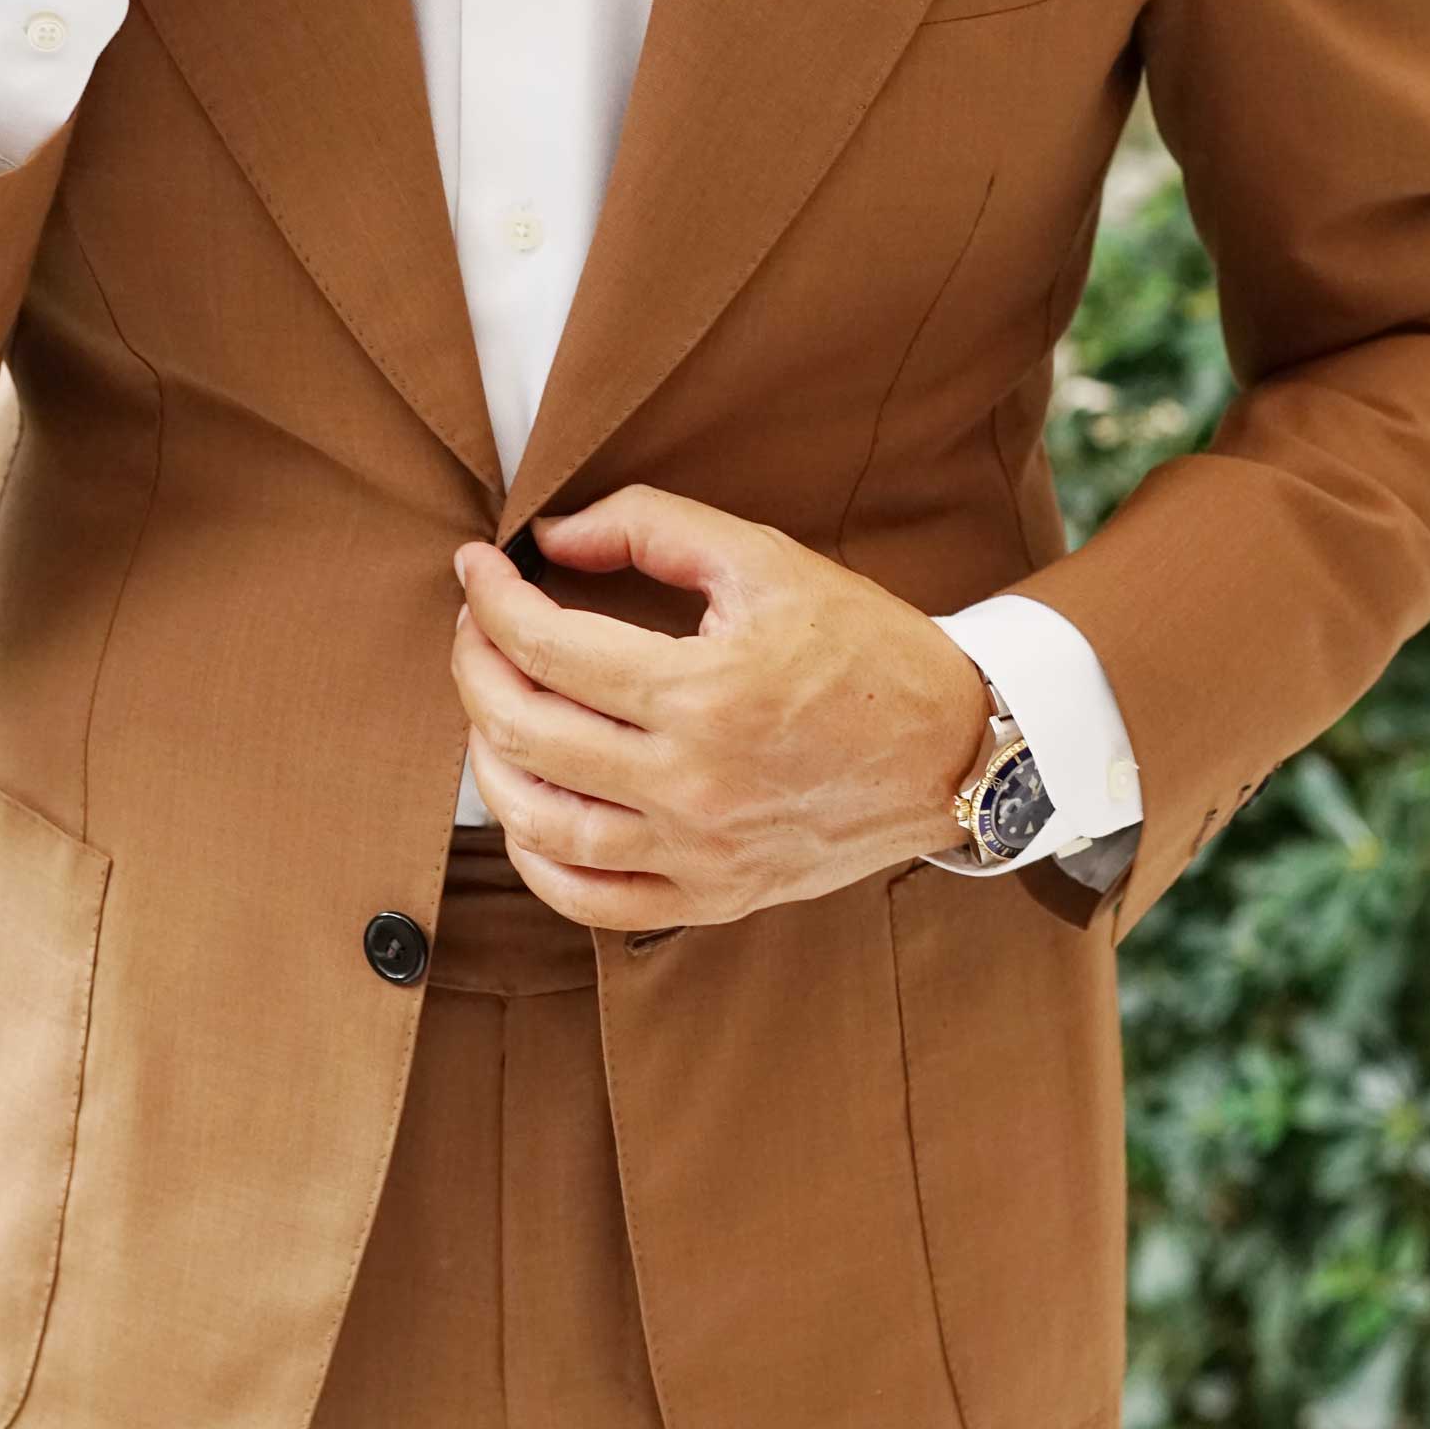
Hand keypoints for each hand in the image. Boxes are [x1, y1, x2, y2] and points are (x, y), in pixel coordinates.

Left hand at [449, 484, 994, 930]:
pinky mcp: (714, 896)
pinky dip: (537, 861)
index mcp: (702, 691)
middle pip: (523, 730)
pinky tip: (525, 811)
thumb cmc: (864, 647)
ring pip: (540, 823)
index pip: (546, 645)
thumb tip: (549, 537)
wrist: (955, 748)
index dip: (490, 600)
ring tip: (489, 712)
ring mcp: (699, 851)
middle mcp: (692, 782)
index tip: (476, 568)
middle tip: (475, 629)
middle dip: (474, 666)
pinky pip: (591, 900)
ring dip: (488, 762)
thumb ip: (651, 528)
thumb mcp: (765, 559)